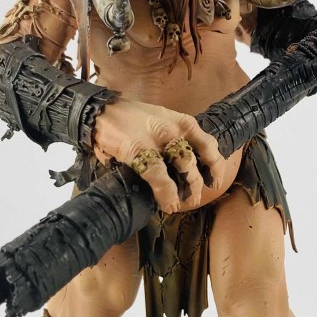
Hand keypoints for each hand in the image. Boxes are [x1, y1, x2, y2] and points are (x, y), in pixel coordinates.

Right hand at [92, 98, 224, 213]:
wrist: (101, 111)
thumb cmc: (130, 118)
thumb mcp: (161, 120)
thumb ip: (175, 137)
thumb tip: (186, 163)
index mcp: (182, 122)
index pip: (209, 145)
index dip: (215, 166)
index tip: (215, 181)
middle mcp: (175, 130)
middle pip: (196, 161)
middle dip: (197, 184)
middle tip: (195, 198)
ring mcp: (158, 141)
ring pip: (185, 169)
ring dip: (187, 190)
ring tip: (182, 203)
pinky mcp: (139, 151)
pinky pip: (160, 177)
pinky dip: (167, 194)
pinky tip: (169, 205)